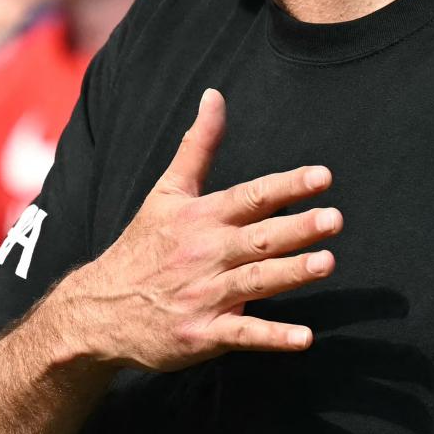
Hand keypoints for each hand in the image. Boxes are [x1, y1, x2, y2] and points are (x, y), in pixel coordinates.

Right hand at [44, 89, 341, 372]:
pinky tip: (304, 338)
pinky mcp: (201, 335)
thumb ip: (198, 146)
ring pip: (255, 282)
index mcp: (200, 218)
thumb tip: (215, 95)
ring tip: (327, 263)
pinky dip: (272, 337)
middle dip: (297, 229)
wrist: (98, 310)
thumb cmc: (142, 247)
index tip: (322, 176)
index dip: (286, 186)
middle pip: (258, 239)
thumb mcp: (166, 192)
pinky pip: (242, 335)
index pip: (249, 197)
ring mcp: (203, 296)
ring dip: (291, 274)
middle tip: (335, 219)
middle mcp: (204, 254)